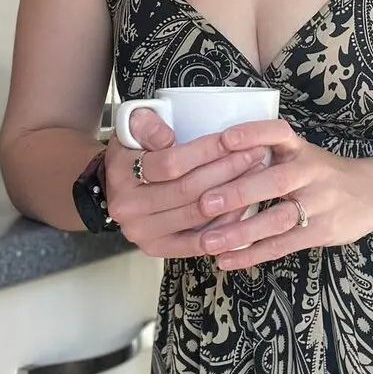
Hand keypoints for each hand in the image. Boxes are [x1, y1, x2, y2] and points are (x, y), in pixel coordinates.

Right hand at [104, 107, 267, 258]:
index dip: (207, 150)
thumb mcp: (132, 128)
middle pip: (189, 190)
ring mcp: (142, 232)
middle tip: (255, 154)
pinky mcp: (156, 249)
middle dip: (228, 169)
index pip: (171, 162)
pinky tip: (243, 207)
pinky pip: (196, 242)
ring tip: (256, 175)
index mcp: (121, 172)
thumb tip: (167, 136)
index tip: (234, 139)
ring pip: (197, 215)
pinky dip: (223, 226)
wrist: (116, 187)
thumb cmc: (133, 152)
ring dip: (232, 195)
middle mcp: (128, 208)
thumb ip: (146, 123)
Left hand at [194, 119, 372, 269]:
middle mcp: (311, 172)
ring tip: (208, 242)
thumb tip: (211, 161)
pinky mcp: (321, 232)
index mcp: (301, 148)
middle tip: (204, 202)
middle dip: (239, 193)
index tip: (223, 139)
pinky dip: (252, 255)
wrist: (372, 194)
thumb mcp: (301, 154)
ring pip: (278, 219)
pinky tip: (226, 260)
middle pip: (276, 182)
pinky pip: (283, 245)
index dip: (253, 134)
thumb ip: (267, 156)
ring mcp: (319, 204)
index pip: (277, 133)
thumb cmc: (322, 173)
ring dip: (241, 232)